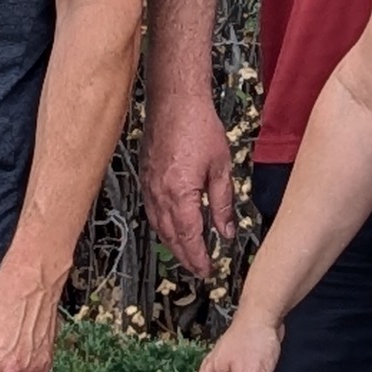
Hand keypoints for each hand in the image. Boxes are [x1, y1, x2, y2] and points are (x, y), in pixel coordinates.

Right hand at [139, 80, 235, 278]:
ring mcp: (148, 186)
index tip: (207, 271)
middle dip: (185, 256)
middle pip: (170, 236)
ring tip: (188, 255)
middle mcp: (159, 194)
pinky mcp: (145, 177)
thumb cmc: (199, 128)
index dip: (197, 257)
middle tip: (199, 269)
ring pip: (158, 225)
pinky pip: (151, 210)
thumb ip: (222, 203)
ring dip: (172, 243)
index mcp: (179, 194)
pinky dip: (162, 225)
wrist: (174, 101)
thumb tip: (226, 232)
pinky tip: (171, 228)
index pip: (188, 236)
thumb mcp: (221, 167)